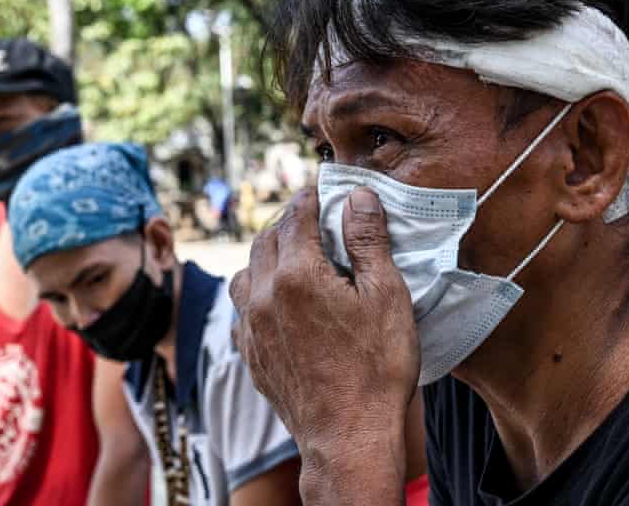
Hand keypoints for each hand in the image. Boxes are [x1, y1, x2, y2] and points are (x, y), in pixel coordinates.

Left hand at [230, 187, 418, 503]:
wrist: (348, 436)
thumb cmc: (375, 368)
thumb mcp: (386, 296)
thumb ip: (368, 241)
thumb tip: (358, 198)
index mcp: (297, 275)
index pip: (296, 216)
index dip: (310, 198)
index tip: (322, 191)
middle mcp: (263, 295)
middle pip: (266, 240)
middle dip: (288, 223)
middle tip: (312, 219)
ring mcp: (251, 327)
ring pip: (246, 272)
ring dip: (266, 256)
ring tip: (292, 258)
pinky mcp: (250, 354)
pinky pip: (241, 309)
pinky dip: (256, 293)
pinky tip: (276, 302)